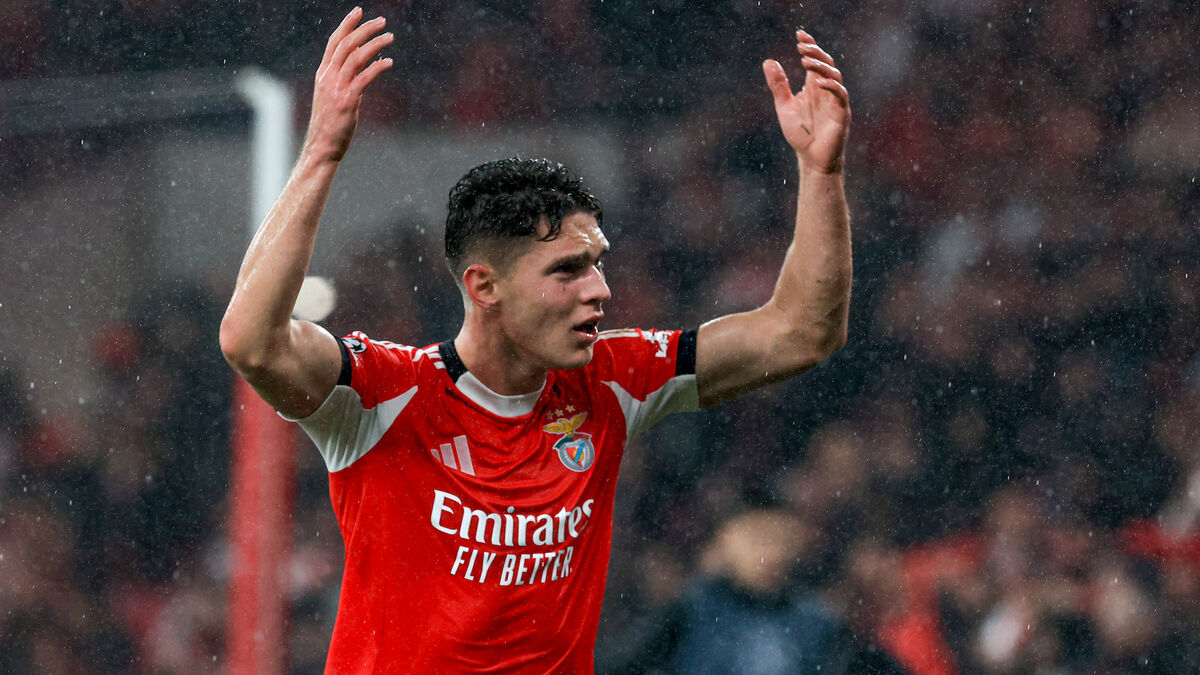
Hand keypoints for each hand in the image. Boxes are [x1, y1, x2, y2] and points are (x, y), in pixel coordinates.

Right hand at [306, 7, 393, 162]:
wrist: (322, 146)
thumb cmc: (331, 123)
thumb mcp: (333, 95)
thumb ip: (345, 77)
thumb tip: (363, 62)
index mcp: (323, 74)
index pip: (334, 42)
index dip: (347, 25)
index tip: (359, 11)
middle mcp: (328, 77)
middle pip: (346, 44)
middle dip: (364, 30)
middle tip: (382, 22)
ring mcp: (336, 88)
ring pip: (355, 57)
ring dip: (374, 44)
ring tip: (390, 37)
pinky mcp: (347, 101)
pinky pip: (364, 78)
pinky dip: (377, 67)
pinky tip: (389, 62)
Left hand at [763, 30, 850, 173]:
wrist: (811, 159)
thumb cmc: (801, 133)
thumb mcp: (784, 106)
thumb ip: (778, 85)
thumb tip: (768, 61)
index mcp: (814, 87)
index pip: (815, 61)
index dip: (810, 46)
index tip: (799, 34)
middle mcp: (826, 91)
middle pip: (826, 64)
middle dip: (815, 52)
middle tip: (801, 45)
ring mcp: (835, 101)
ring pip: (834, 76)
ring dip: (821, 66)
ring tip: (805, 61)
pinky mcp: (842, 113)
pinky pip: (840, 95)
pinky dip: (831, 86)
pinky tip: (817, 82)